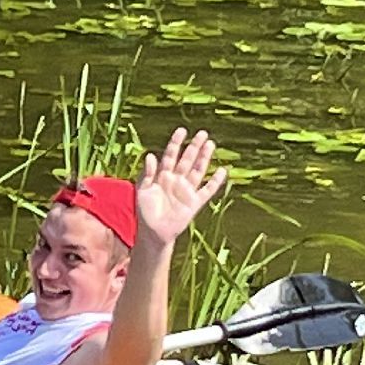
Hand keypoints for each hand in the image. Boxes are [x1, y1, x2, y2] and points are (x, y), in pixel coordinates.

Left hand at [134, 127, 226, 247]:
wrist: (153, 233)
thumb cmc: (145, 212)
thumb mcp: (142, 191)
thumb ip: (146, 174)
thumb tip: (150, 155)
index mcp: (162, 176)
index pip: (170, 155)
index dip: (175, 143)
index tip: (182, 131)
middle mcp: (176, 180)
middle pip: (187, 160)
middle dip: (194, 146)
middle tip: (202, 133)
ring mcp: (186, 190)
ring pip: (198, 170)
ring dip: (204, 158)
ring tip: (211, 144)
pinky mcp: (194, 202)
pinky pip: (207, 190)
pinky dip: (215, 181)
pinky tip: (222, 171)